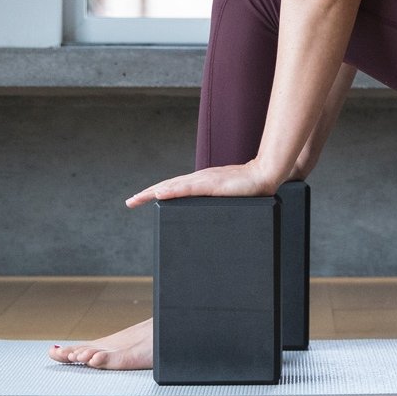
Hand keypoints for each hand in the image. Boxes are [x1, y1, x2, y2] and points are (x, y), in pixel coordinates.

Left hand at [125, 160, 280, 209]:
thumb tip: (210, 218)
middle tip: (130, 202)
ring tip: (137, 198)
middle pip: (168, 185)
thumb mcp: (229, 200)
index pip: (174, 187)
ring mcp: (205, 181)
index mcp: (202, 183)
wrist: (266, 176)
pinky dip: (171, 190)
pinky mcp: (211, 184)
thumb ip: (218, 204)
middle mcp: (200, 179)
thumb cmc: (251, 189)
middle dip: (147, 193)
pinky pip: (187, 188)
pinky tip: (159, 194)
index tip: (141, 199)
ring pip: (173, 185)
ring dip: (153, 192)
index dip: (157, 192)